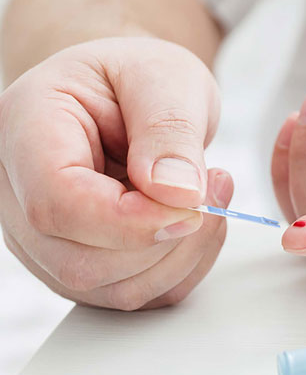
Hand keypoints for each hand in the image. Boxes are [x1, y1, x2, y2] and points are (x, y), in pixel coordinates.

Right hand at [0, 37, 231, 309]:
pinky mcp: (84, 267)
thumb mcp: (164, 78)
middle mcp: (21, 197)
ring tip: (210, 197)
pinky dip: (184, 268)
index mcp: (26, 132)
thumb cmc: (138, 80)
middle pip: (83, 263)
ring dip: (184, 254)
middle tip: (216, 186)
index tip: (193, 203)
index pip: (58, 204)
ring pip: (115, 291)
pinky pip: (139, 296)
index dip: (131, 221)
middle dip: (168, 240)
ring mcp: (48, 242)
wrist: (129, 99)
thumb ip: (168, 131)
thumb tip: (176, 195)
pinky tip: (197, 224)